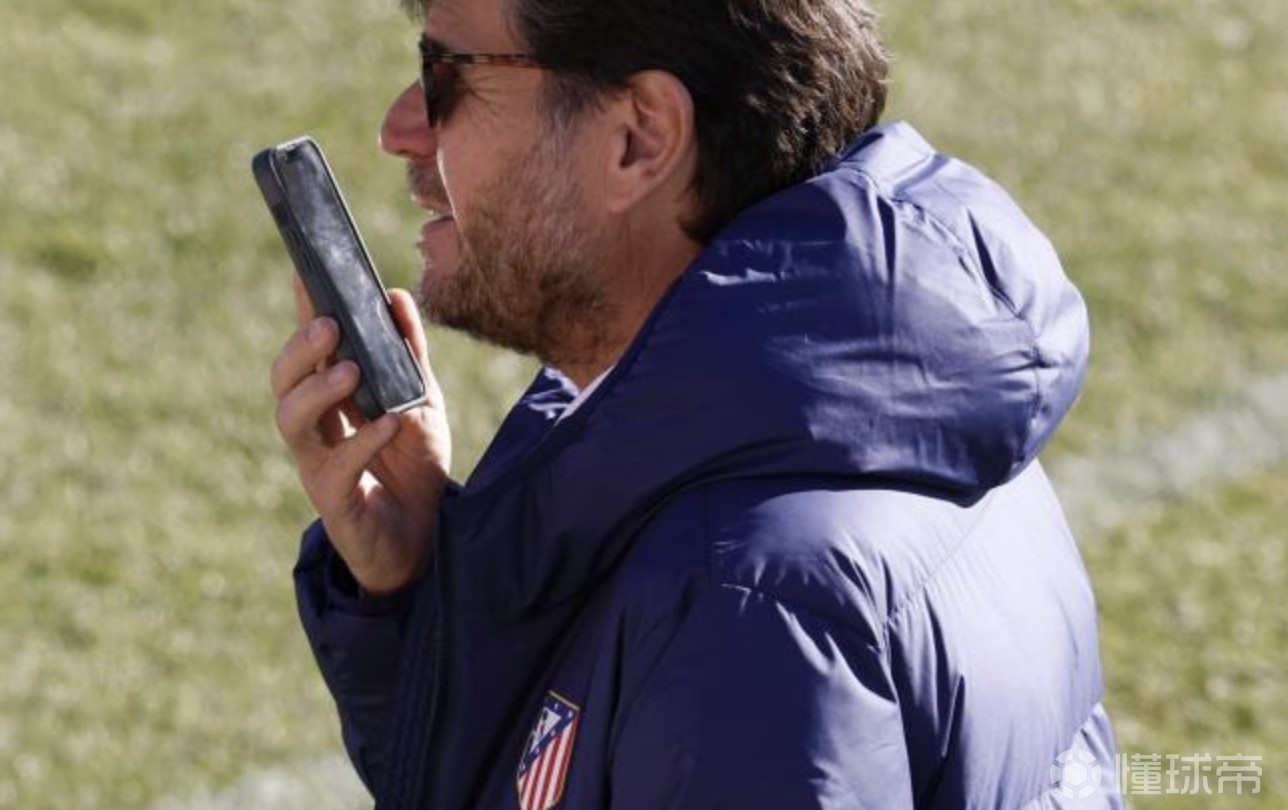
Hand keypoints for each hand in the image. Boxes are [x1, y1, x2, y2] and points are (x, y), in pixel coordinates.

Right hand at [271, 277, 451, 594]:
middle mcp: (316, 426)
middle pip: (283, 379)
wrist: (427, 539)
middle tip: (328, 326)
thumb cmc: (414, 467)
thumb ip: (409, 355)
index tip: (305, 269)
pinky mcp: (333, 500)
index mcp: (333, 397)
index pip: (310, 347)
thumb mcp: (422, 401)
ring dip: (318, 390)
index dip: (302, 308)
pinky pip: (336, 466)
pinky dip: (363, 441)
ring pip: (291, 419)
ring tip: (350, 370)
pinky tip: (389, 423)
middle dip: (300, 348)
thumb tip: (396, 296)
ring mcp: (318, 462)